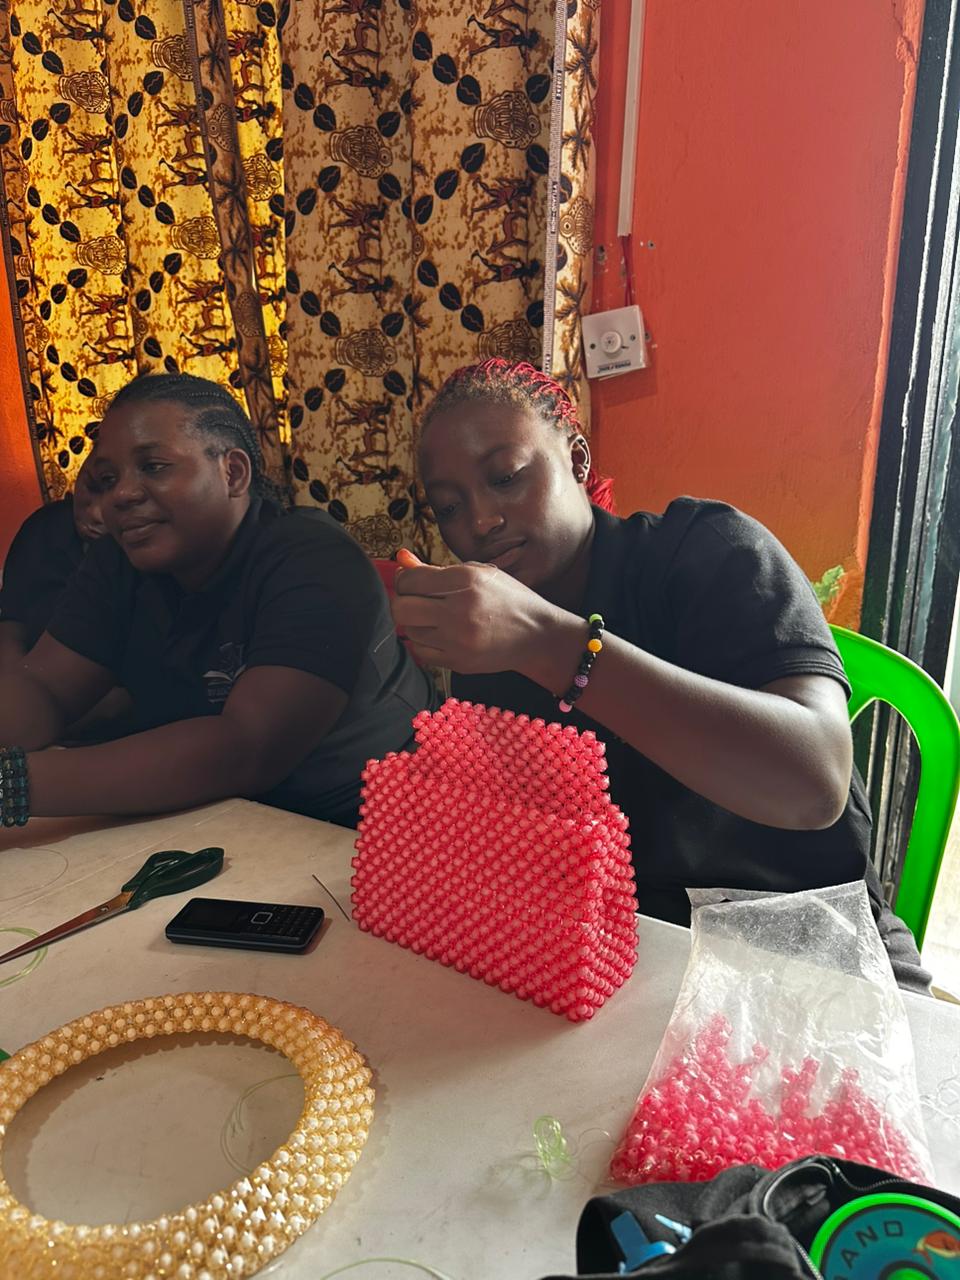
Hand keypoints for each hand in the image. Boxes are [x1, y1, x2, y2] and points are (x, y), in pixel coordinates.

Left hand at [392, 550, 562, 674]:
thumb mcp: (479, 573)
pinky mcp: (459, 661)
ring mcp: (458, 639)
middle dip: (402, 600)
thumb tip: (402, 558)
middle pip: (401, 608)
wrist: (537, 635)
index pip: (410, 580)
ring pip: (409, 630)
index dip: (405, 579)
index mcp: (466, 581)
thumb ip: (437, 569)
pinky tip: (439, 633)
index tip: (412, 581)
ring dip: (414, 621)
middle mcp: (460, 610)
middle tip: (414, 598)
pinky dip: (423, 641)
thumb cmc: (510, 600)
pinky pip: (421, 651)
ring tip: (432, 616)